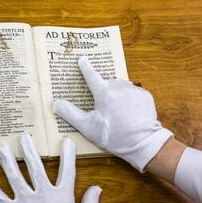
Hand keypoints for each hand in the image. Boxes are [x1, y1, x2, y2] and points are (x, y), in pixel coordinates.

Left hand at [0, 134, 101, 202]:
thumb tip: (97, 188)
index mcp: (63, 198)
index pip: (67, 170)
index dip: (68, 154)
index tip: (66, 141)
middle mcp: (43, 196)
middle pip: (36, 167)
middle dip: (30, 150)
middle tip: (24, 137)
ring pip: (14, 177)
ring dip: (7, 160)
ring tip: (2, 147)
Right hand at [54, 56, 172, 171]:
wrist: (143, 143)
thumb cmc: (113, 136)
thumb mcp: (88, 127)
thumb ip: (70, 113)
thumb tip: (56, 103)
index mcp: (103, 92)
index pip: (91, 75)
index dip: (85, 67)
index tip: (82, 59)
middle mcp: (119, 86)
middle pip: (106, 83)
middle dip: (103, 90)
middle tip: (101, 106)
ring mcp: (133, 90)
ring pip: (120, 86)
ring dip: (116, 93)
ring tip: (115, 110)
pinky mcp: (145, 95)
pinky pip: (133, 92)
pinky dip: (128, 98)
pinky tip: (127, 111)